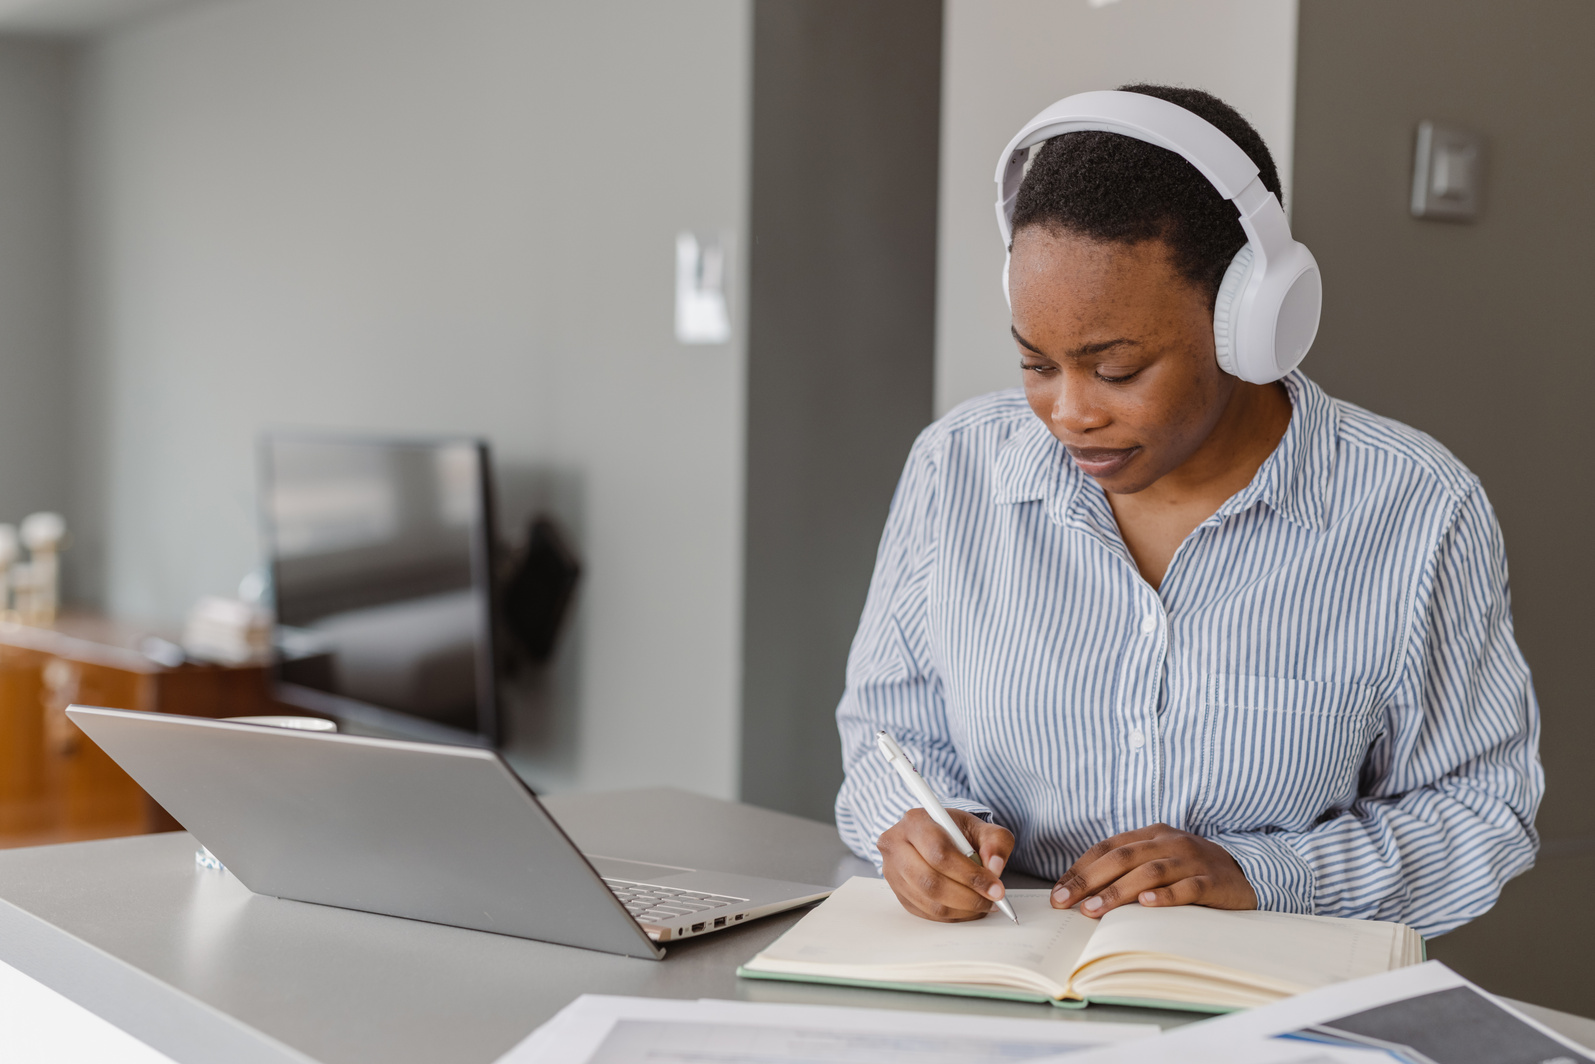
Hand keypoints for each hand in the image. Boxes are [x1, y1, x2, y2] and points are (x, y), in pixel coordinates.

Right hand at [878, 808, 1014, 921]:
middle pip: (930, 881)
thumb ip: (995, 842)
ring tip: (984, 904)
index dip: (970, 875)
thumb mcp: (981, 827)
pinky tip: (968, 907)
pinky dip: (952, 915)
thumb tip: (995, 868)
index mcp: (915, 822)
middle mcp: (896, 845)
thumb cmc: (955, 831)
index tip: (996, 888)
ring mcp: (892, 872)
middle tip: (992, 901)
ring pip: (929, 902)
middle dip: (968, 897)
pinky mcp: (898, 893)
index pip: (939, 853)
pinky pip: (926, 913)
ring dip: (962, 909)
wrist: (934, 835)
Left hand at [1051, 824, 1255, 917]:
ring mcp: (1193, 860)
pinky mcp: (1214, 881)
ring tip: (1093, 910)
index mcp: (1151, 834)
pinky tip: (1146, 905)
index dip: (1080, 868)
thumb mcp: (1159, 861)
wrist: (1246, 873)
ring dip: (1117, 892)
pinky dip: (1165, 896)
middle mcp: (1170, 842)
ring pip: (1149, 873)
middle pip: (1122, 858)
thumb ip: (1127, 869)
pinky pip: (1187, 888)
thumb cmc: (1191, 871)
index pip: (1107, 848)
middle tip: (1065, 902)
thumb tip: (1083, 892)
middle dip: (1088, 881)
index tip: (1057, 891)